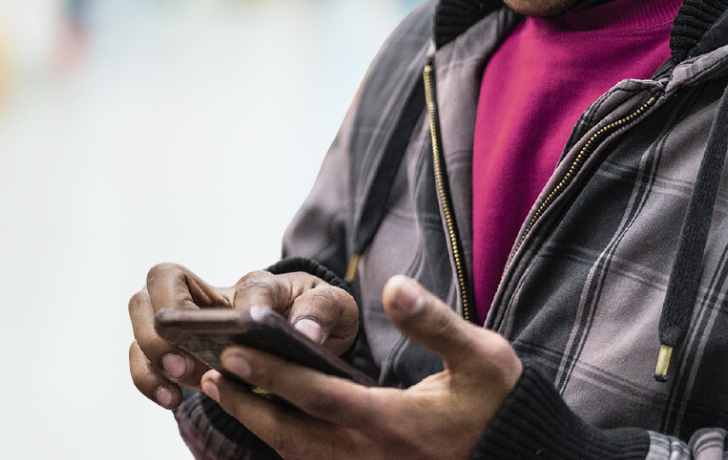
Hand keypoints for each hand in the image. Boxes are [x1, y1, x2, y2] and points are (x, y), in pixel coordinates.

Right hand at [128, 263, 358, 411]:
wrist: (302, 332)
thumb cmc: (315, 315)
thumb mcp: (334, 307)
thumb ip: (321, 313)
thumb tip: (303, 333)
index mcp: (259, 283)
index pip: (242, 284)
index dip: (246, 308)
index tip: (253, 333)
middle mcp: (214, 293)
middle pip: (162, 279)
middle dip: (167, 320)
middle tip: (187, 361)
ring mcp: (190, 319)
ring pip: (142, 313)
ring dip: (151, 350)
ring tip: (175, 385)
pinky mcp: (178, 349)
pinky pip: (142, 355)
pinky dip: (147, 377)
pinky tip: (171, 400)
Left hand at [200, 275, 521, 459]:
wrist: (518, 457)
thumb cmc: (498, 402)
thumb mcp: (481, 355)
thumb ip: (435, 321)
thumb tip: (394, 286)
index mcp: (394, 422)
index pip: (317, 398)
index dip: (270, 375)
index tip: (231, 350)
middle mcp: (372, 456)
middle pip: (291, 436)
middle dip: (245, 404)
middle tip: (209, 372)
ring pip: (297, 457)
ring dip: (256, 426)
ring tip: (222, 392)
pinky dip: (280, 445)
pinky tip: (263, 421)